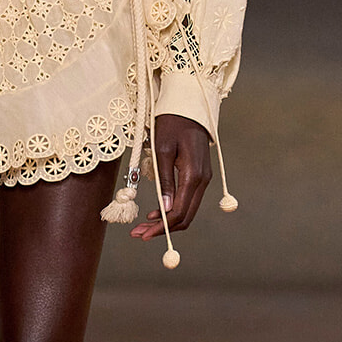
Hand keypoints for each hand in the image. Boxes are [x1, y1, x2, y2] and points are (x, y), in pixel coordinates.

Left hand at [130, 113, 211, 239]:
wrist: (189, 108)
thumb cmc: (171, 124)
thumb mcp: (161, 151)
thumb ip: (164, 181)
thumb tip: (164, 210)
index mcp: (193, 176)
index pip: (178, 212)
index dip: (160, 227)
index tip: (143, 234)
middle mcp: (202, 181)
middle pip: (185, 216)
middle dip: (162, 229)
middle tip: (139, 234)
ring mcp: (203, 179)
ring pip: (187, 210)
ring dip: (167, 221)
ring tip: (143, 225)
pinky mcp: (199, 176)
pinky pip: (188, 200)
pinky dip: (173, 210)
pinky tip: (156, 211)